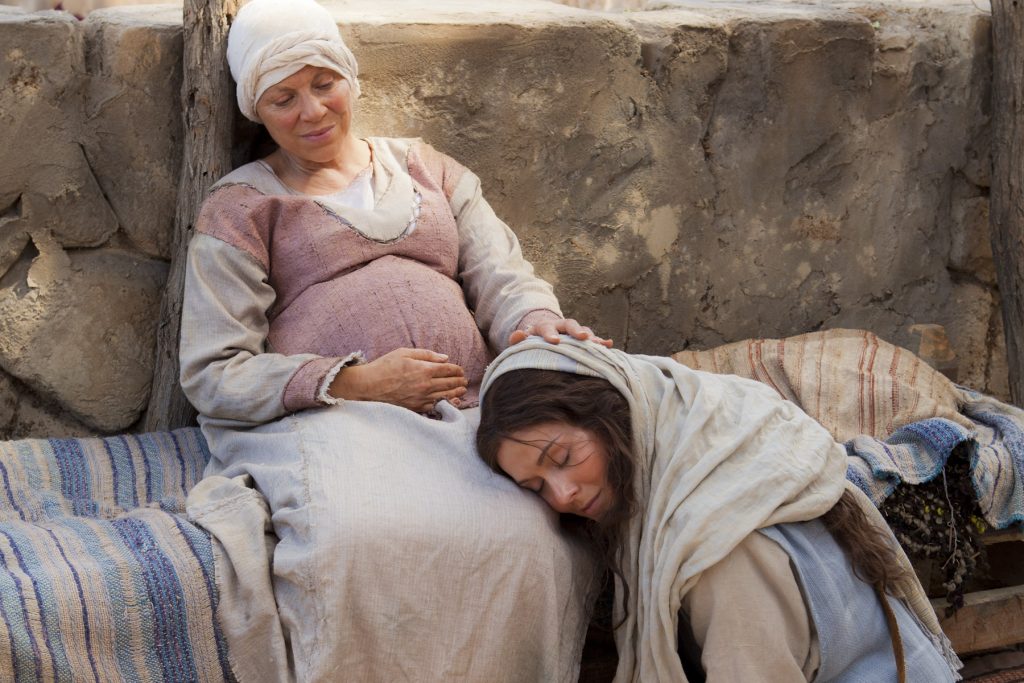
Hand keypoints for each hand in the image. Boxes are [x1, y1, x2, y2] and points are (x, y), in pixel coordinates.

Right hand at [328, 348, 467, 412]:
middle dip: (459, 381)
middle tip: (464, 380)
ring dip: (456, 393)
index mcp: (425, 370)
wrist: (369, 386)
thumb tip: (444, 358)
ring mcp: (422, 398)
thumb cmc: (385, 367)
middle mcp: (426, 385)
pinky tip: (449, 401)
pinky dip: (445, 404)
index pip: (449, 369)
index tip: (460, 370)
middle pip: (450, 383)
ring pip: (446, 396)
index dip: (457, 369)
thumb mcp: (404, 353)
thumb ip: (426, 354)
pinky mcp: (416, 408)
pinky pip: (435, 407)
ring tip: (461, 390)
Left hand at [508, 318, 612, 347]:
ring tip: (600, 345)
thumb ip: (518, 339)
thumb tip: (517, 336)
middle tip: (583, 337)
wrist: (543, 335)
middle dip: (576, 330)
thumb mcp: (523, 340)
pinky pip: (593, 339)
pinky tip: (609, 345)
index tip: (555, 342)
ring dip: (592, 337)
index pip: (547, 328)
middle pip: (569, 324)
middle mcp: (560, 326)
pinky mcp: (583, 338)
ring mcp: (573, 331)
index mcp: (544, 326)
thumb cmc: (532, 342)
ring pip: (584, 331)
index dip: (550, 334)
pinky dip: (601, 342)